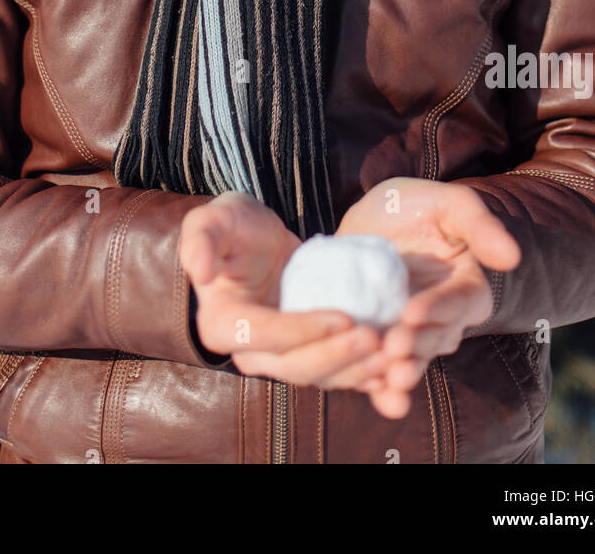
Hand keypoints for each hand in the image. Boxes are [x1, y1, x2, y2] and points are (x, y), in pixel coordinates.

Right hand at [179, 191, 385, 389]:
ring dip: (356, 372)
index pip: (264, 335)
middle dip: (337, 357)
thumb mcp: (213, 218)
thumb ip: (199, 238)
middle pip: (295, 366)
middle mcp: (249, 352)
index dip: (303, 331)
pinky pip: (336, 372)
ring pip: (319, 376)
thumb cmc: (234, 226)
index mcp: (223, 325)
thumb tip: (201, 272)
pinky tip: (394, 368)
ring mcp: (281, 357)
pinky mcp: (307, 354)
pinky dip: (364, 375)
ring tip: (393, 355)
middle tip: (376, 339)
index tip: (344, 317)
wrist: (259, 239)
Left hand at [335, 177, 521, 417]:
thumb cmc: (418, 206)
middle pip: (434, 338)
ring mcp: (408, 332)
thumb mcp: (449, 204)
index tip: (412, 312)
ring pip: (411, 360)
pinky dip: (377, 387)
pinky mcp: (378, 339)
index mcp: (466, 288)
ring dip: (399, 375)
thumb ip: (479, 225)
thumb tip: (512, 256)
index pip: (457, 301)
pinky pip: (382, 369)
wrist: (375, 219)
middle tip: (394, 349)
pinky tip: (372, 396)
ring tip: (387, 381)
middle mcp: (440, 319)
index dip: (436, 308)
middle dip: (416, 346)